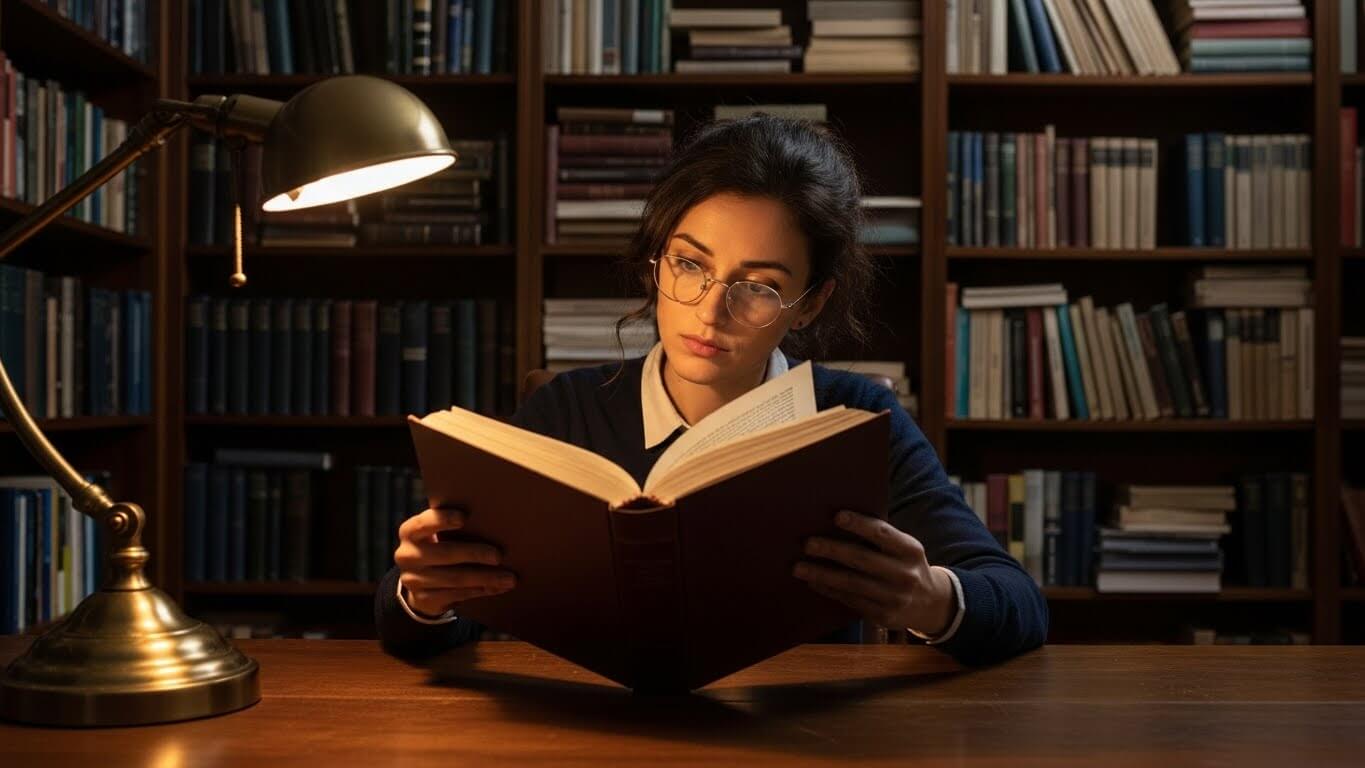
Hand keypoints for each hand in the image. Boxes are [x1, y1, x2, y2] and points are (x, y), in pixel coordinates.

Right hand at [394, 506, 516, 618]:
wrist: (420, 581)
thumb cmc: (439, 546)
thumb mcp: (438, 534)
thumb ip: (454, 527)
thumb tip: (493, 522)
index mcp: (410, 532)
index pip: (423, 523)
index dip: (442, 520)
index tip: (464, 517)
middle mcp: (407, 555)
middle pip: (445, 553)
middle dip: (475, 553)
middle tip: (499, 555)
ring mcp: (413, 579)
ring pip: (455, 578)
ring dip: (485, 577)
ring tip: (509, 577)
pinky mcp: (424, 599)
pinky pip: (457, 595)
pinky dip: (481, 590)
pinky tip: (498, 587)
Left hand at [793, 509, 955, 637]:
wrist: (931, 604)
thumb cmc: (906, 565)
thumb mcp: (904, 548)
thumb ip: (880, 537)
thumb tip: (836, 521)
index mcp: (910, 550)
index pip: (883, 534)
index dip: (860, 525)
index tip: (837, 516)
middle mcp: (905, 574)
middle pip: (862, 559)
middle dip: (832, 550)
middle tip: (807, 544)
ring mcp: (894, 598)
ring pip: (851, 584)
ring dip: (822, 574)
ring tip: (798, 567)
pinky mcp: (882, 616)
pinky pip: (850, 600)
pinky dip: (828, 590)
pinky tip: (812, 581)